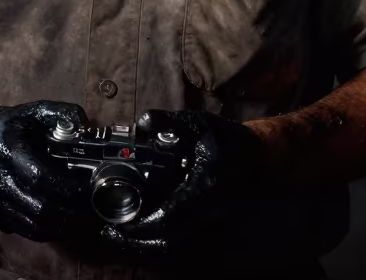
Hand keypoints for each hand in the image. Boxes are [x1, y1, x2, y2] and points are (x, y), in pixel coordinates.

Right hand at [0, 100, 93, 242]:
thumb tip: (86, 128)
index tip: (90, 187)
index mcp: (9, 149)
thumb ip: (63, 114)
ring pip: (33, 226)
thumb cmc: (14, 125)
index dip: (67, 186)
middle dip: (70, 212)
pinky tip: (62, 220)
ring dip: (62, 226)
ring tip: (83, 218)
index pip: (39, 177)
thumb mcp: (37, 111)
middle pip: (38, 208)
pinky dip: (47, 231)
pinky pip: (25, 231)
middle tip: (93, 208)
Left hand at [98, 108, 262, 258]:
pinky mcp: (201, 219)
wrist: (256, 156)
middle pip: (167, 242)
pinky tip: (138, 222)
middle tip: (109, 231)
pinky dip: (154, 235)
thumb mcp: (199, 123)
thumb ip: (169, 121)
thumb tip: (141, 124)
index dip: (142, 224)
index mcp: (203, 188)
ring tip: (118, 230)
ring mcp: (204, 219)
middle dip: (136, 242)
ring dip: (143, 242)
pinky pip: (175, 235)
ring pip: (171, 243)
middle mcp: (204, 211)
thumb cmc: (228, 139)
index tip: (118, 222)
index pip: (169, 218)